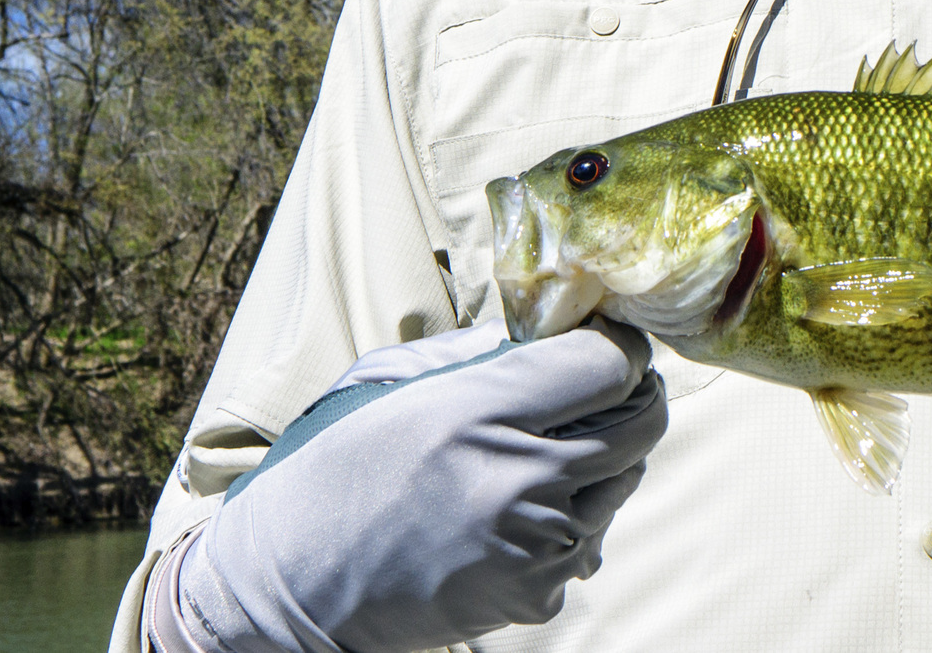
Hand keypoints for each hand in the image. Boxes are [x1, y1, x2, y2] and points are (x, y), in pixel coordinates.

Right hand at [166, 322, 665, 652]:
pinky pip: (588, 539)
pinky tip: (515, 509)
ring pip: (623, 481)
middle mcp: (521, 481)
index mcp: (479, 413)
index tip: (605, 341)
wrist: (290, 586)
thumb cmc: (330, 470)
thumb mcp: (386, 381)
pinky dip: (570, 518)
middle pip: (641, 422)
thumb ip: (473, 351)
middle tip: (599, 385)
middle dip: (632, 393)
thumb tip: (543, 334)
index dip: (617, 346)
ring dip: (601, 458)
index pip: (609, 366)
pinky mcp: (534, 596)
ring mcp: (535, 546)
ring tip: (540, 451)